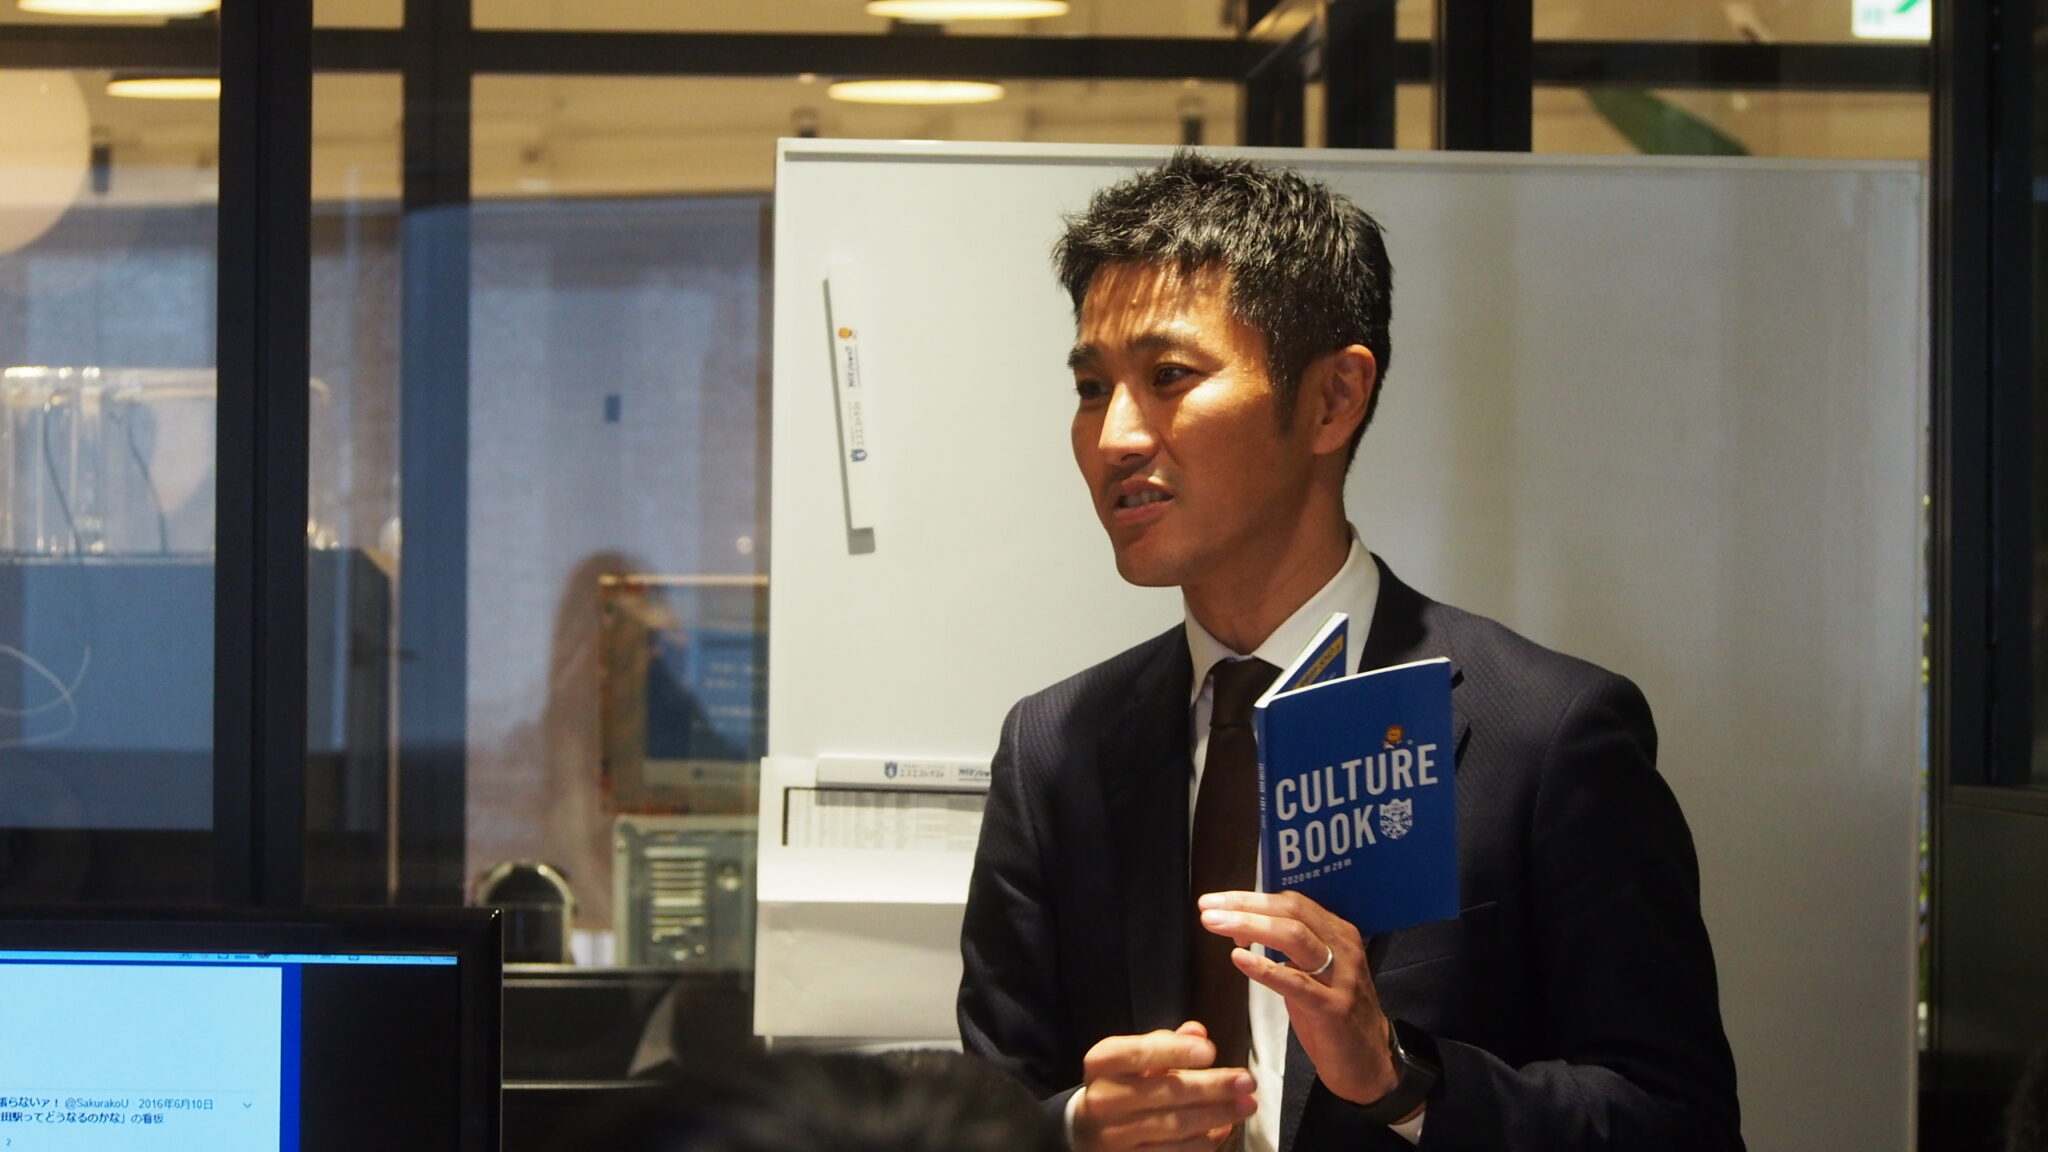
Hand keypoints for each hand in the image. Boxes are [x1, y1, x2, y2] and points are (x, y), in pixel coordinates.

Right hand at [1071, 1021, 1256, 1151]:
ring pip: (1174, 1125)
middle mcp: (1103, 1100)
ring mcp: (1115, 1136)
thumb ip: (1164, 1043)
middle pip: (1164, 1092)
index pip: (1137, 1054)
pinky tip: (1224, 1128)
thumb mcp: (1132, 1057)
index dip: (1175, 1052)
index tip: (1211, 1051)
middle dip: (1211, 1087)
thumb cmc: (1120, 1084)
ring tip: (1246, 1105)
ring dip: (1216, 1115)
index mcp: (1101, 1064)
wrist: (1086, 1130)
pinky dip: (1204, 1141)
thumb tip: (1197, 1032)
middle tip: (1246, 1081)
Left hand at [1197, 890, 1406, 1112]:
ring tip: (1214, 924)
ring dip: (1250, 926)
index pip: (1291, 902)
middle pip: (1290, 911)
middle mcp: (1343, 947)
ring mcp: (1341, 977)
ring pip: (1294, 937)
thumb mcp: (1313, 973)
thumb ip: (1285, 949)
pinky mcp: (1333, 1008)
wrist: (1369, 1064)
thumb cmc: (1333, 1016)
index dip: (1251, 898)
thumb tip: (1242, 929)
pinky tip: (1238, 958)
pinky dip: (1265, 968)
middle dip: (1245, 904)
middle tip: (1207, 906)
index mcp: (1337, 933)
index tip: (1216, 900)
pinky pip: (1296, 982)